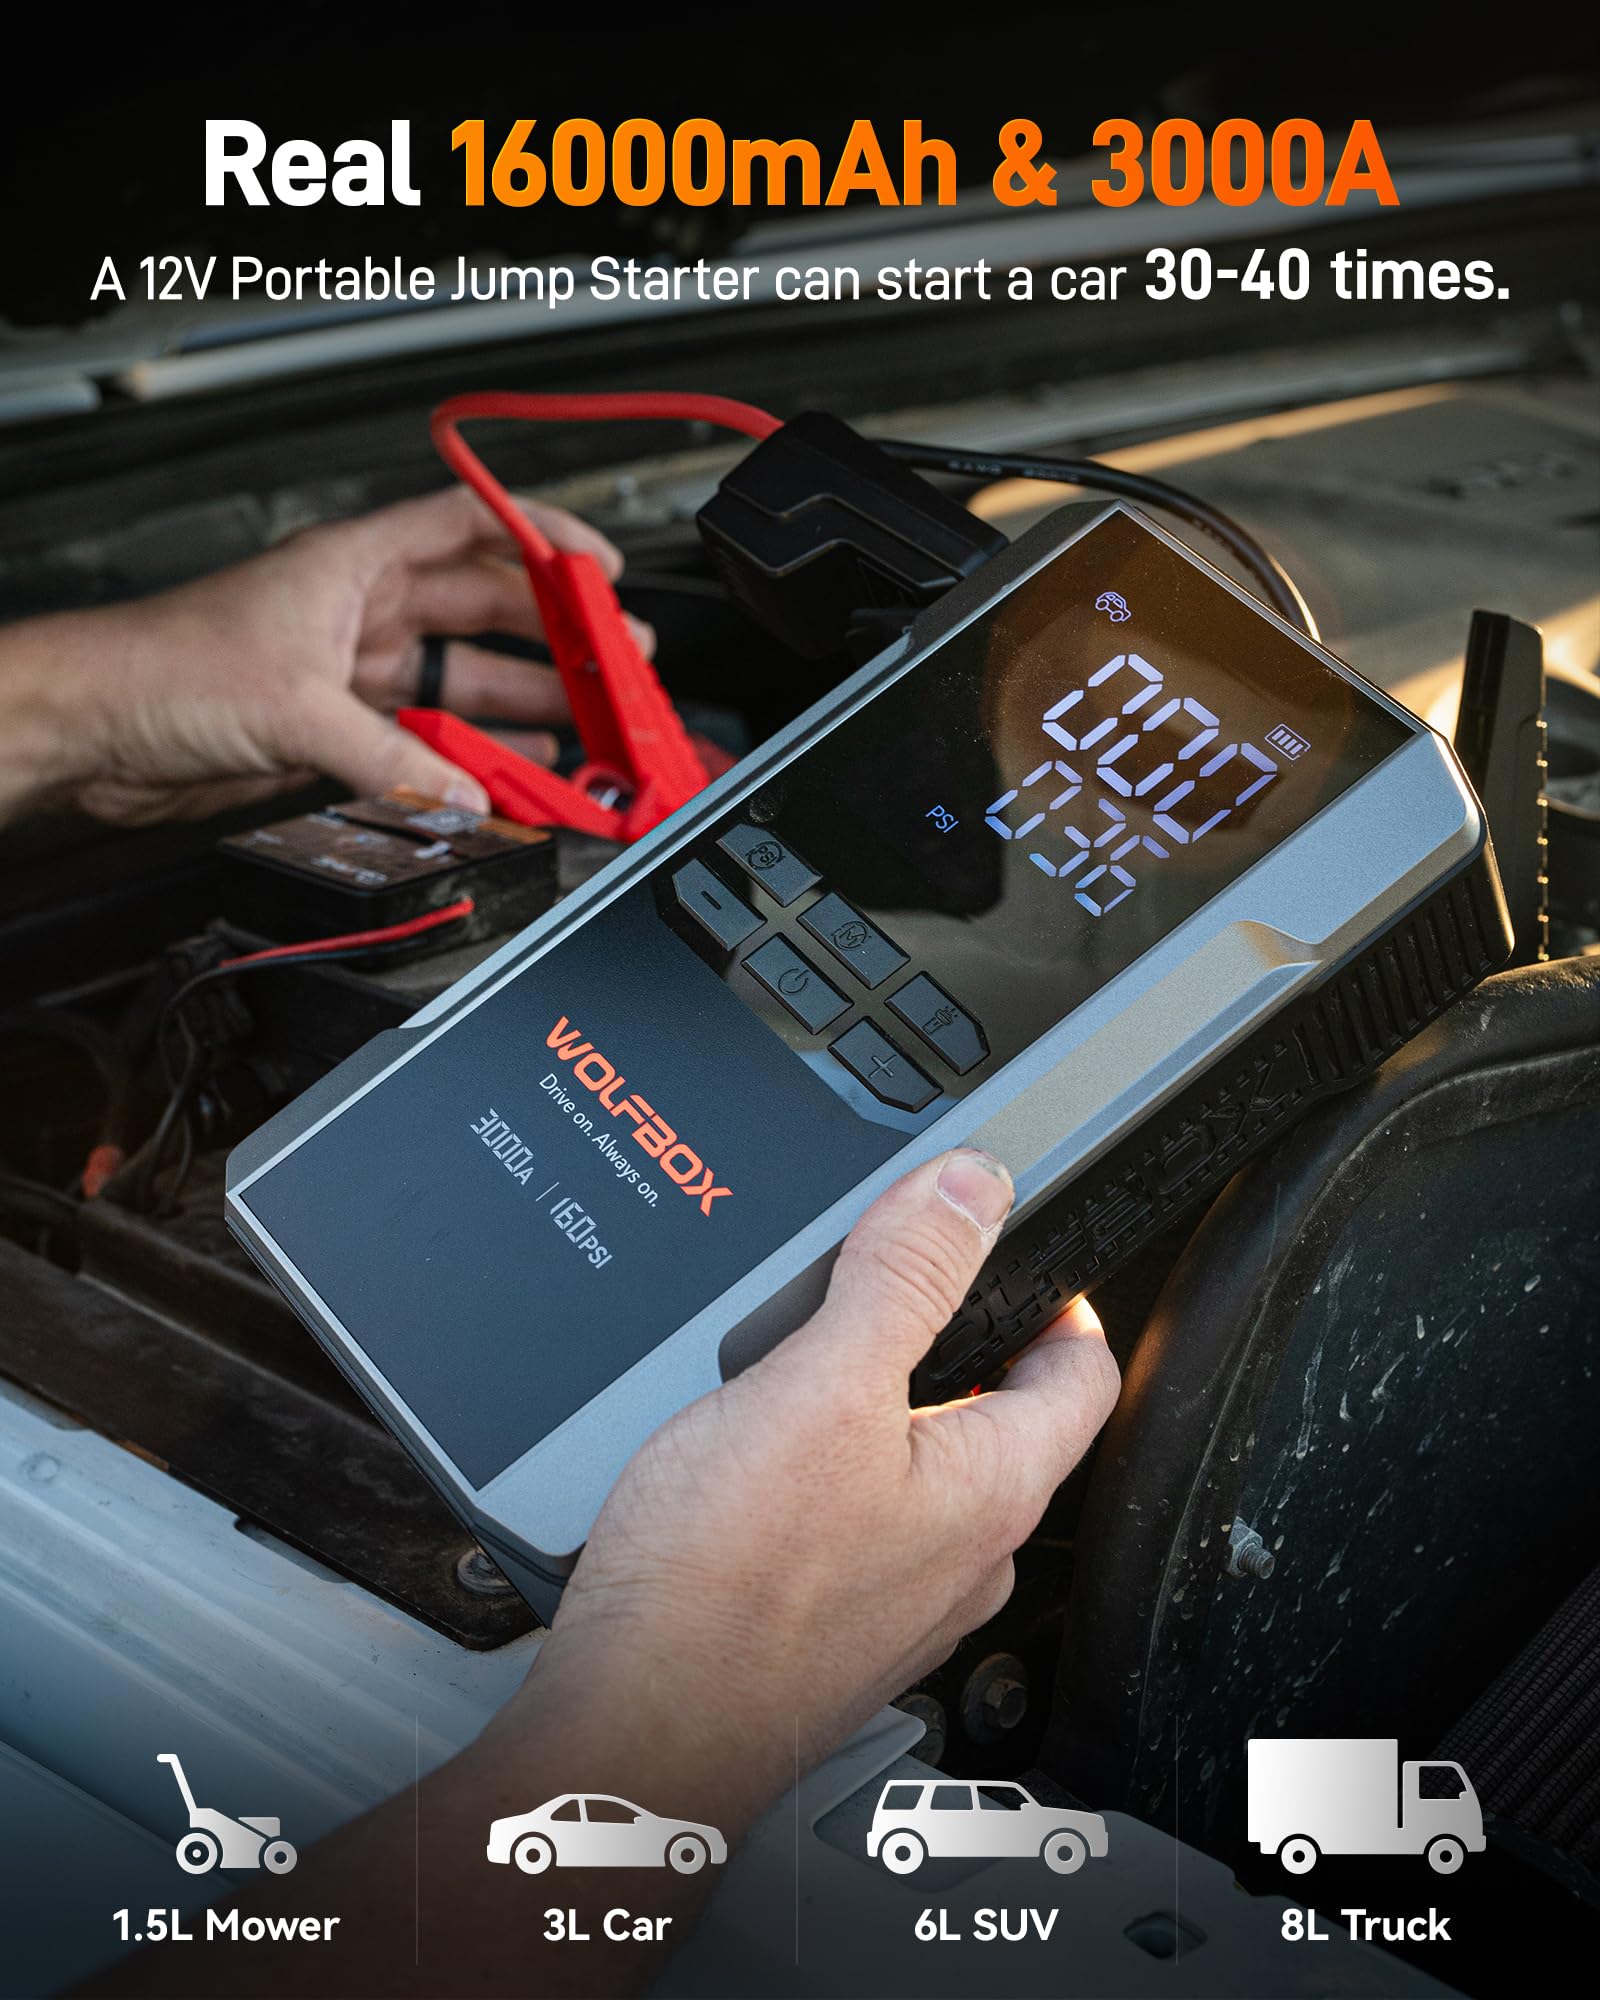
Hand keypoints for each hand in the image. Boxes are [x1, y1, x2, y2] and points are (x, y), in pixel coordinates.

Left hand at [0, 485, 651, 825]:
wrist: (91, 730)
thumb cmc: (158, 667)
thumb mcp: (293, 707)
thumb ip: (389, 759)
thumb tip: (465, 797)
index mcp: (354, 564)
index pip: (470, 525)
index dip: (543, 540)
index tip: (604, 571)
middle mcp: (359, 611)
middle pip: (483, 613)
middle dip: (556, 638)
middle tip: (617, 666)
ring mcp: (350, 672)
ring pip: (460, 684)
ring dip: (524, 706)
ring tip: (585, 729)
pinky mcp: (335, 731)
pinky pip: (424, 743)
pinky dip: (468, 761)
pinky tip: (508, 776)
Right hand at [94, 1150, 1117, 1998]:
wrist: (632, 1734)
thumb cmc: (725, 1588)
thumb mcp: (820, 1387)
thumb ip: (904, 1278)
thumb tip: (973, 1188)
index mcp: (993, 1487)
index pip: (1082, 1373)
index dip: (1060, 1297)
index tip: (1028, 1254)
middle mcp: (967, 1557)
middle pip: (1006, 1425)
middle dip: (967, 1349)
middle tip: (909, 1291)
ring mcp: (904, 1605)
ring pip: (931, 1482)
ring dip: (896, 1417)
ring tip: (826, 1367)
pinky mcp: (835, 1632)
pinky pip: (868, 1532)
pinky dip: (841, 1480)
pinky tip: (768, 1469)